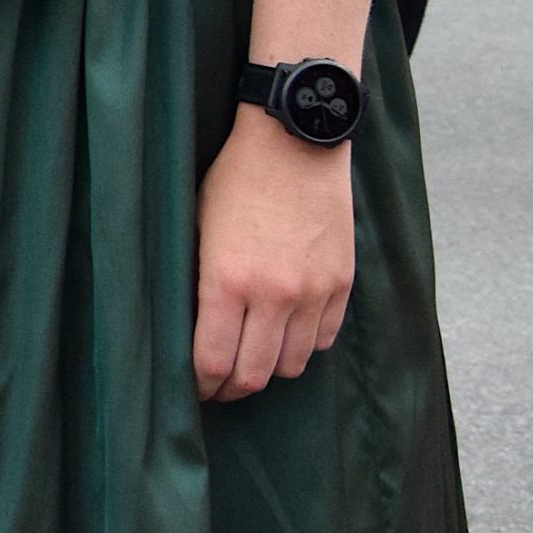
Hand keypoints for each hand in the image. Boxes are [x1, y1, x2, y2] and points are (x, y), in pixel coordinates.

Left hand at [191, 105, 353, 402]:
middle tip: (218, 388)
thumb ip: (198, 283)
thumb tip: (190, 330)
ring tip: (251, 359)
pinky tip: (285, 333)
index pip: (212, 362)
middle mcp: (274, 295)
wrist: (293, 142)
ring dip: (269, 369)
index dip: (199, 386)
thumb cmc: (234, 179)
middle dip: (231, 389)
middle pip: (255, 375)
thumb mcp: (196, 226)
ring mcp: (313, 292)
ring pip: (293, 364)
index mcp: (226, 281)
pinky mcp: (342, 285)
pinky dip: (303, 345)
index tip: (191, 389)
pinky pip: (323, 339)